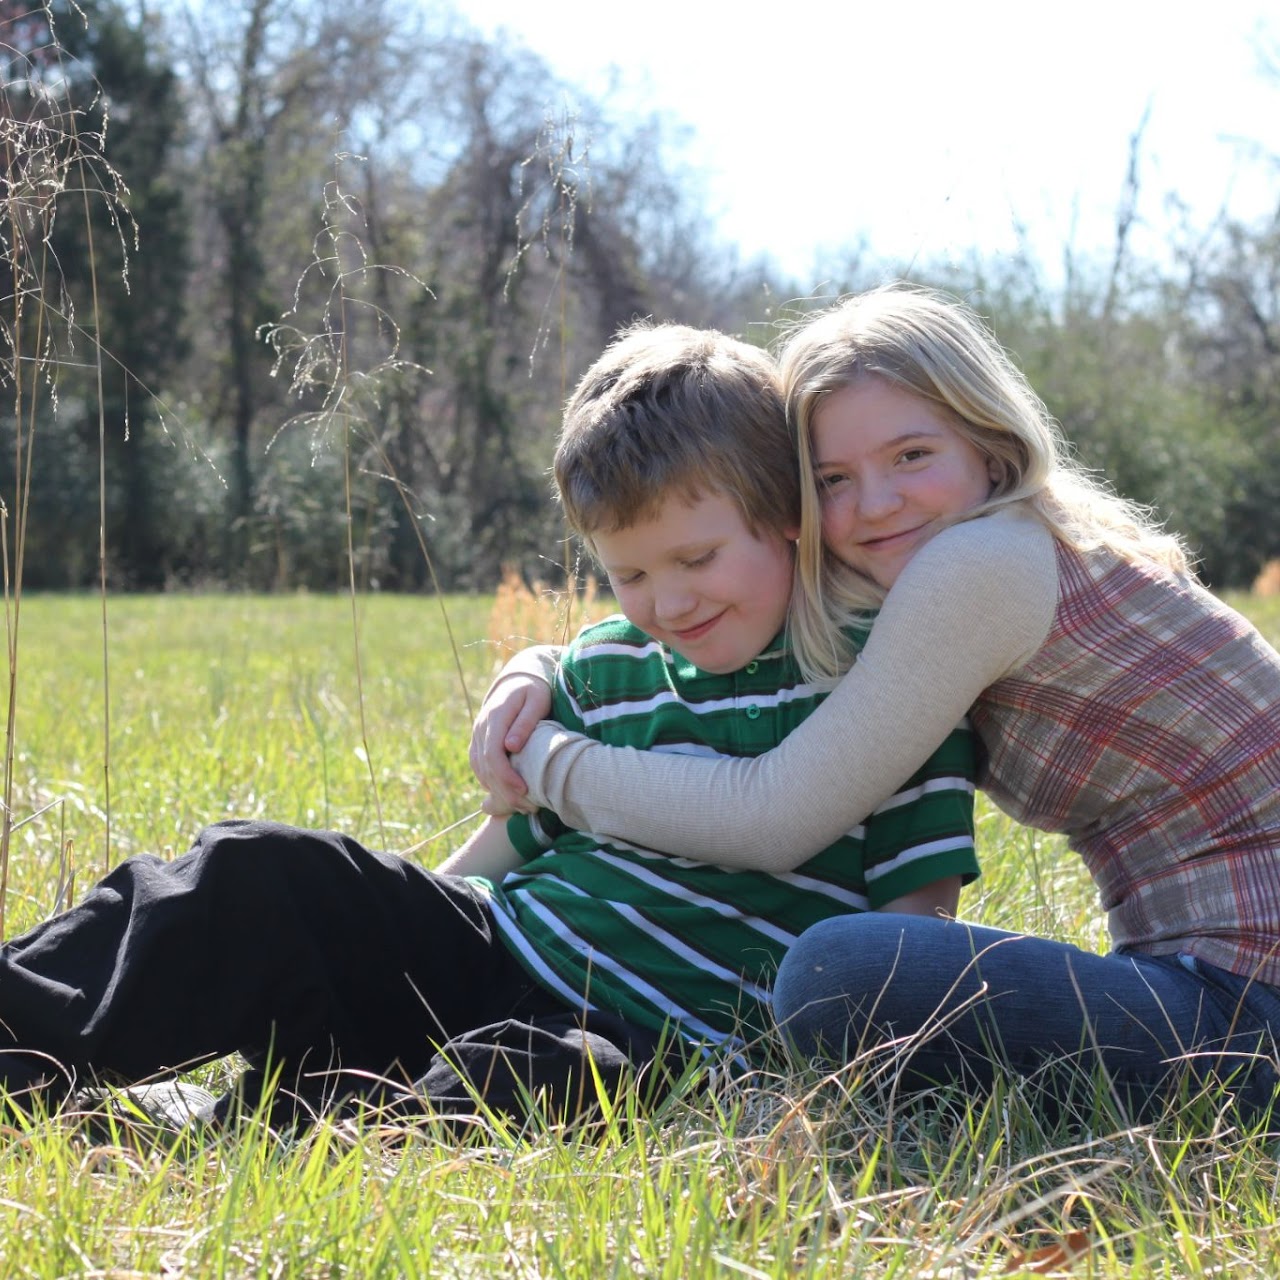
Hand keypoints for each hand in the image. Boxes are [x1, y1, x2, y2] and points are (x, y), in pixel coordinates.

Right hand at [469, 673, 551, 814]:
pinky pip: (478, 765)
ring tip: (521, 805)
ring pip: (480, 769)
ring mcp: (477, 734)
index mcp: (495, 717)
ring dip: (497, 791)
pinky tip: (506, 794)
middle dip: (504, 791)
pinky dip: (490, 782)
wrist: (516, 680)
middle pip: (486, 767)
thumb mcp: (536, 700)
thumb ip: (525, 722)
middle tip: (527, 806)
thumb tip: (511, 746)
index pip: (493, 754)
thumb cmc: (534, 690)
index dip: (506, 776)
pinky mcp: (478, 741)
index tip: (524, 790)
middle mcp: (481, 727)